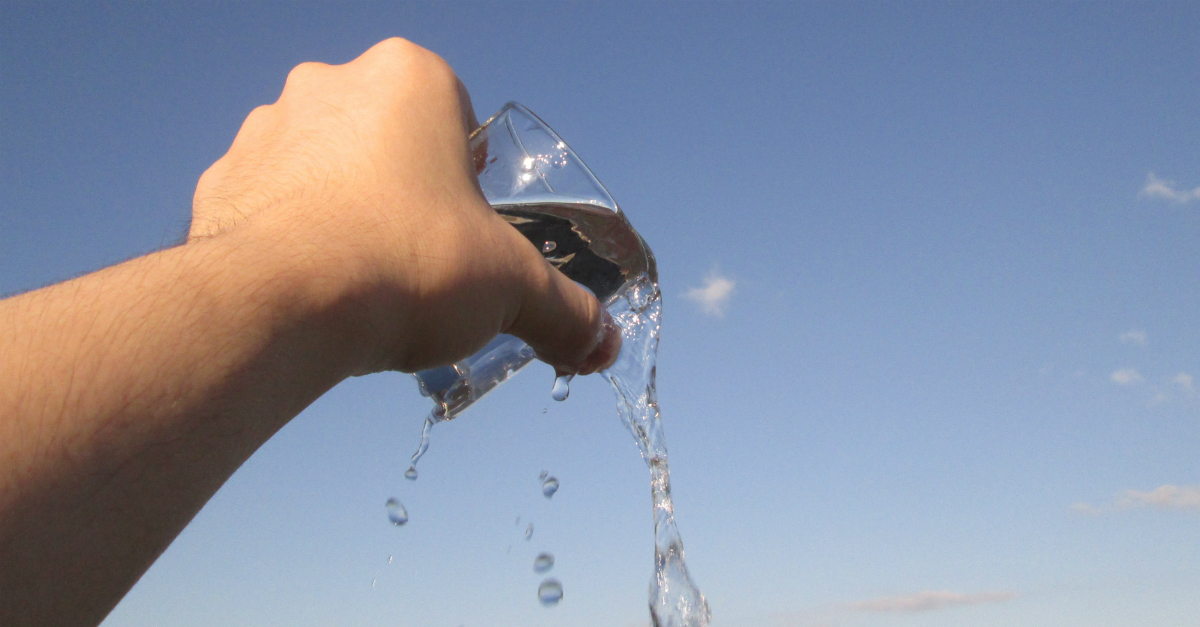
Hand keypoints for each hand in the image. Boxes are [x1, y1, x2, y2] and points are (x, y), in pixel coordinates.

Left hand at [189, 38, 618, 374]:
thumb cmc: (407, 263)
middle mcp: (330, 86)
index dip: (466, 179)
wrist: (281, 306)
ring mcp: (266, 130)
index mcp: (410, 79)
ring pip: (324, 169)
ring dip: (343, 212)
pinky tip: (311, 290)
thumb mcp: (512, 288)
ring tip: (362, 281)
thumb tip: (604, 344)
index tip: (463, 230)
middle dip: (403, 193)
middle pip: (386, 141)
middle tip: (418, 259)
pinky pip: (269, 206)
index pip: (455, 118)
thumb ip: (565, 311)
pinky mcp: (218, 181)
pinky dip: (289, 240)